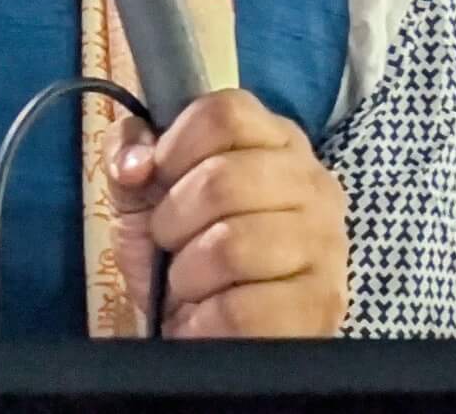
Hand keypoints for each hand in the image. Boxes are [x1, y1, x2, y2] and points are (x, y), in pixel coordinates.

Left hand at [106, 88, 347, 337]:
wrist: (212, 341)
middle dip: (172, 221)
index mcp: (277, 142)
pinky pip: (240, 309)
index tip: (160, 180)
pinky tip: (208, 320)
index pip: (225, 113)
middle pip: (222, 178)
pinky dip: (203, 321)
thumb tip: (134, 162)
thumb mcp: (145, 198)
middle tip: (174, 245)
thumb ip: (130, 155)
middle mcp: (313, 184)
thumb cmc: (185, 257)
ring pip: (230, 244)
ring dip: (188, 276)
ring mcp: (325, 244)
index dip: (175, 147)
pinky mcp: (319, 307)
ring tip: (194, 285)